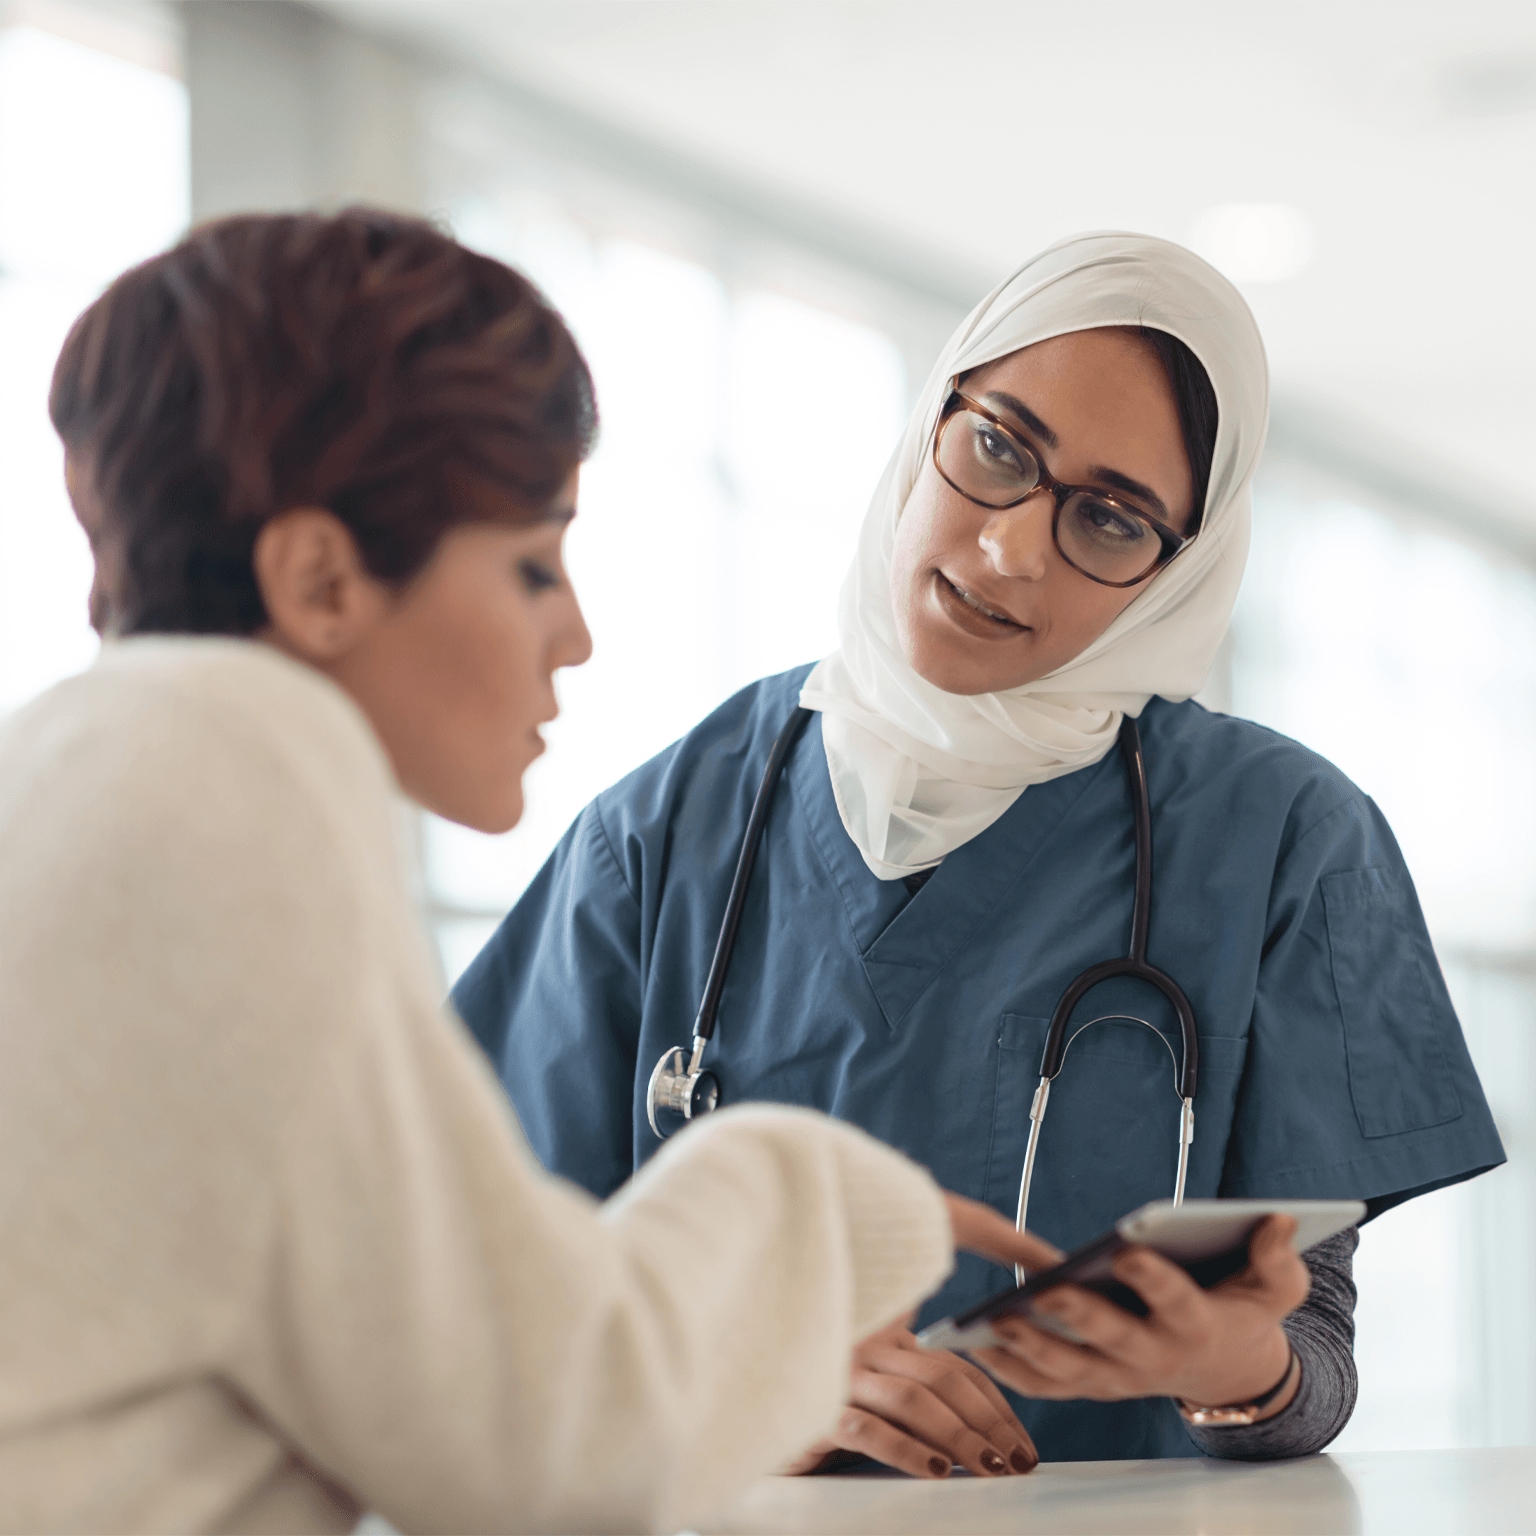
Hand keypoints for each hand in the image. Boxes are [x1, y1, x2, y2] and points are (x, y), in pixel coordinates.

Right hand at [783, 1193, 1058, 1479]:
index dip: (995, 1402)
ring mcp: (838, 1372)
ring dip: (961, 1439)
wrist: (744, 1417)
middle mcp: (863, 1345)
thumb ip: (913, 1387)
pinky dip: (907, 1450)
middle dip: (990, 1423)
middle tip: (1018, 1460)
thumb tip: (978, 1423)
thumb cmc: (814, 1409)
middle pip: (943, 1379)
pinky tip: (934, 1470)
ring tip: (990, 1469)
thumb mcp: (872, 1392)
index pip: (954, 1363)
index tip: (1021, 1440)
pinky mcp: (814, 1407)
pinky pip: (868, 1428)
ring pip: (915, 1400)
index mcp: (882, 1335)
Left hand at [971, 1214, 1308, 1415]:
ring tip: (993, 1322)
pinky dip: (1013, 1371)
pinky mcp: (1094, 1385)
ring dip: (1031, 1350)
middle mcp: (1154, 1358)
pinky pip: (1049, 1386)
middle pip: (1113, 1341)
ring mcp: (1120, 1378)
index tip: (1128, 1250)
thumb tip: (1278, 1220)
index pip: (1175, 1301)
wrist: (1226, 1372)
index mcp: (1195, 1327)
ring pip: (1072, 1371)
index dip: (1153, 1278)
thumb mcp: (1272, 1292)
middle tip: (1046, 1293)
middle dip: (1080, 1318)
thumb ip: (1277, 1261)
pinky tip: (979, 1345)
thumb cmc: (1240, 1314)